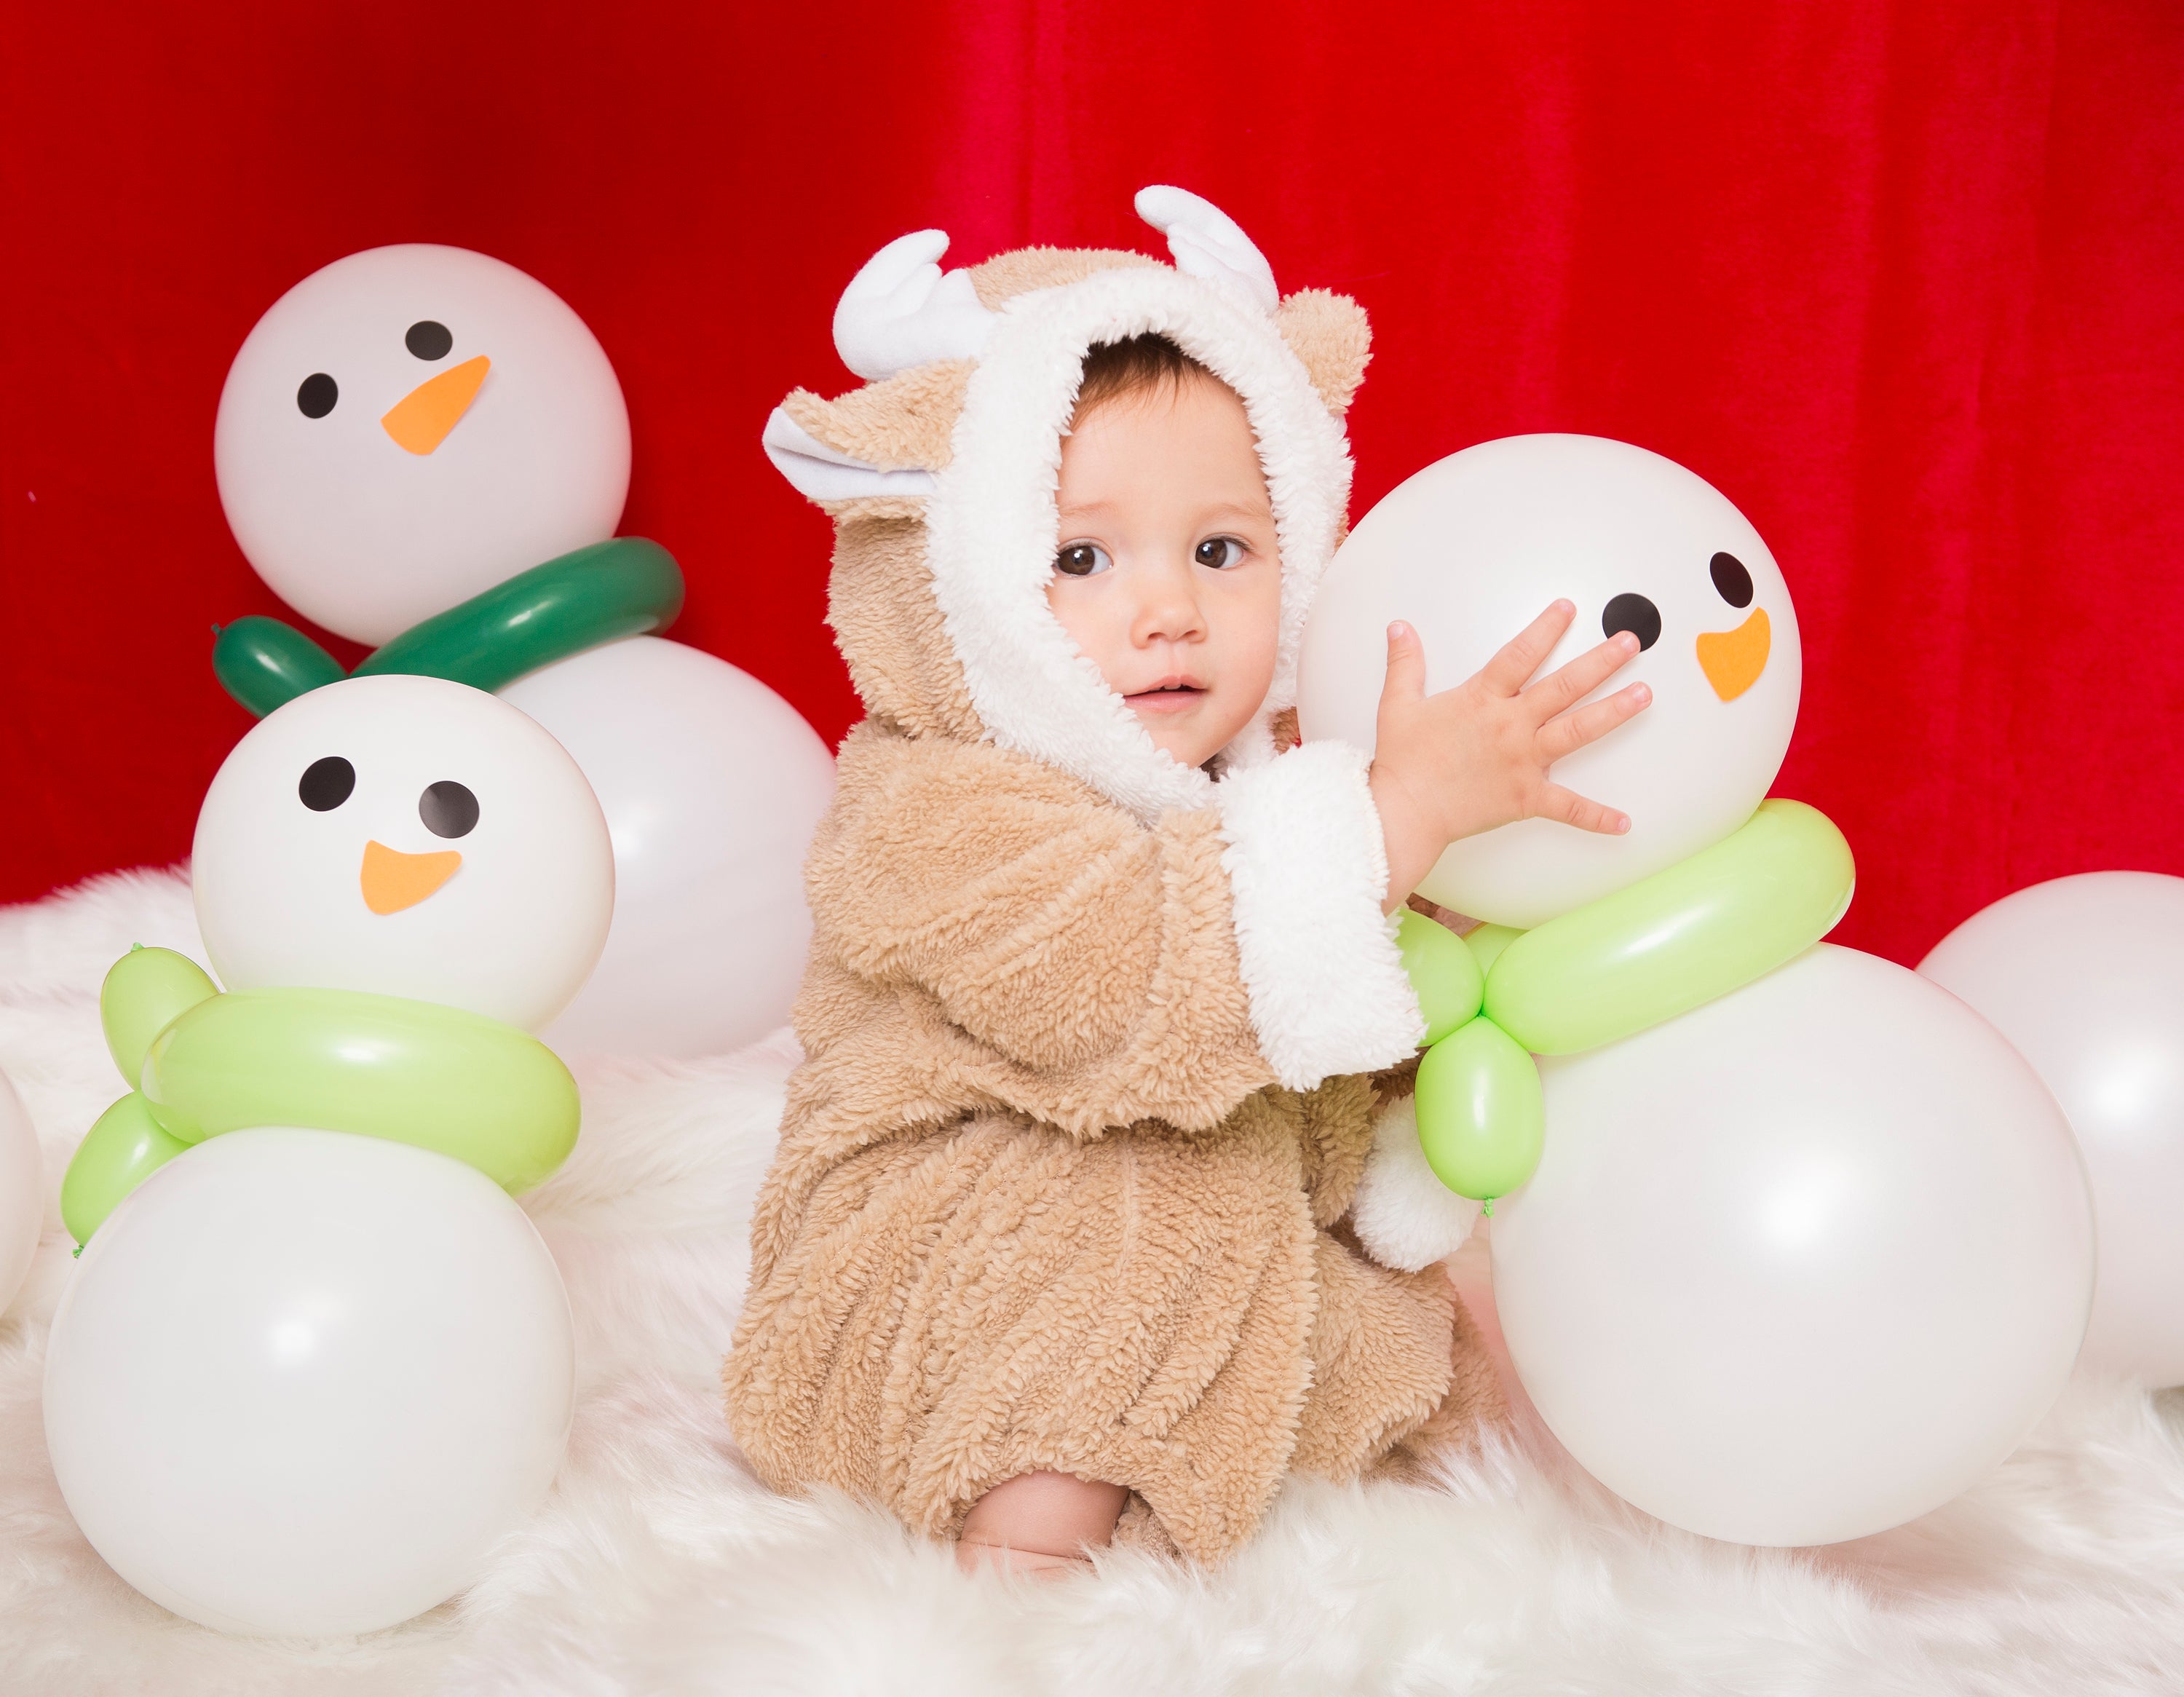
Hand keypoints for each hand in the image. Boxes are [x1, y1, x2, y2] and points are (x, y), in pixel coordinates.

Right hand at [1367, 601, 1650, 912]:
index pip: (1521, 655)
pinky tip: (1624, 821)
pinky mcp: (1526, 798)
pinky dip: (1596, 817)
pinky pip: (1568, 808)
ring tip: (1644, 694)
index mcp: (1482, 700)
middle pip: (1564, 686)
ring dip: (1614, 712)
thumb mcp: (1398, 704)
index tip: (1568, 609)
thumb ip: (1405, 664)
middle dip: (1601, 661)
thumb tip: (1400, 629)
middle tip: (1631, 642)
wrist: (1403, 812)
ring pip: (1577, 731)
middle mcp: (1510, 726)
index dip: (1545, 629)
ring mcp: (1523, 761)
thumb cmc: (1402, 762)